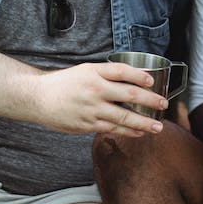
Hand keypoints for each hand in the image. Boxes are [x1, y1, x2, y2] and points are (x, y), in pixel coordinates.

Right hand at [33, 62, 167, 136]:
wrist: (38, 98)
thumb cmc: (64, 83)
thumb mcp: (85, 70)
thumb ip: (107, 74)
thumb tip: (134, 78)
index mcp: (93, 72)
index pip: (122, 71)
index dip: (139, 76)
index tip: (152, 82)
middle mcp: (94, 90)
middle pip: (129, 95)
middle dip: (150, 101)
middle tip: (163, 104)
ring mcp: (92, 109)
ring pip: (124, 117)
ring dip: (144, 123)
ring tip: (157, 126)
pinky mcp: (87, 125)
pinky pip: (112, 129)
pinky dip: (128, 132)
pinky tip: (139, 133)